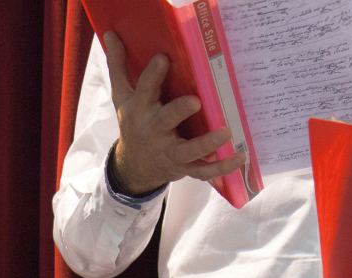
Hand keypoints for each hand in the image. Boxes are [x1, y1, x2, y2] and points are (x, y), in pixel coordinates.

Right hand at [104, 32, 242, 195]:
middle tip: (195, 102)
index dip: (153, 75)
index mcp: (140, 109)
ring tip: (226, 132)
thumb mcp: (123, 96)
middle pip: (165, 120)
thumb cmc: (133, 123)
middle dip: (178, 111)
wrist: (133, 166)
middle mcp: (153, 130)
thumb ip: (119, 65)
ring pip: (187, 150)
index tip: (163, 59)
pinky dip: (221, 166)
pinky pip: (202, 170)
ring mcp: (169, 151)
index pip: (144, 89)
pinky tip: (239, 157)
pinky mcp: (183, 166)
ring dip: (206, 143)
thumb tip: (112, 32)